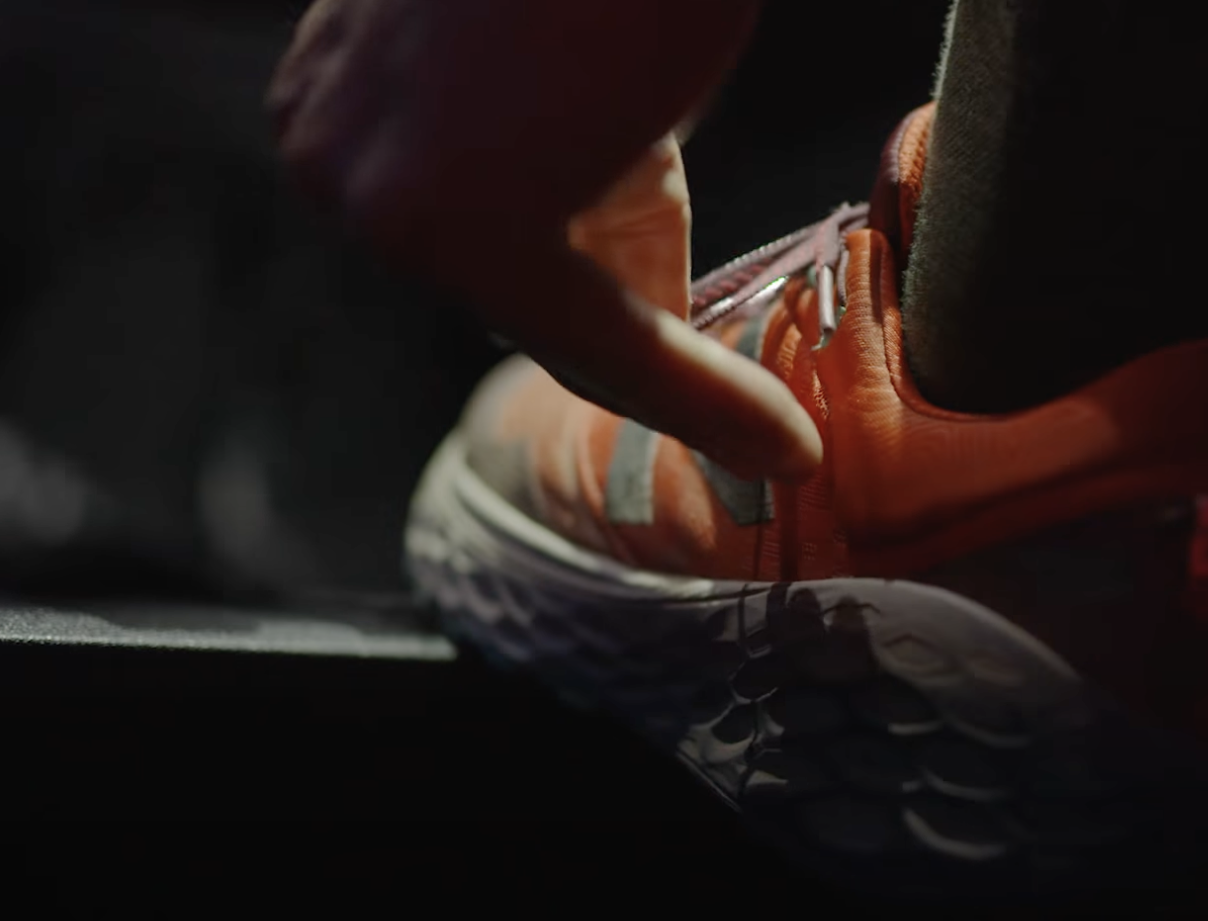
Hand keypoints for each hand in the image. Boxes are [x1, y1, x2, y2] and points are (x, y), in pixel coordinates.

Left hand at [269, 0, 822, 479]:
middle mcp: (327, 155)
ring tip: (774, 433)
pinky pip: (597, 334)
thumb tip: (649, 306)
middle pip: (517, 295)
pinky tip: (773, 434)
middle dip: (642, 336)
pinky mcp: (452, 219)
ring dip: (678, 371)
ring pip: (559, 323)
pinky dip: (696, 389)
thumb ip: (585, 188)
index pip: (485, 252)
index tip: (694, 388)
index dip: (606, 321)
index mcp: (332, 109)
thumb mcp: (586, 92)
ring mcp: (375, 191)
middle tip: (751, 412)